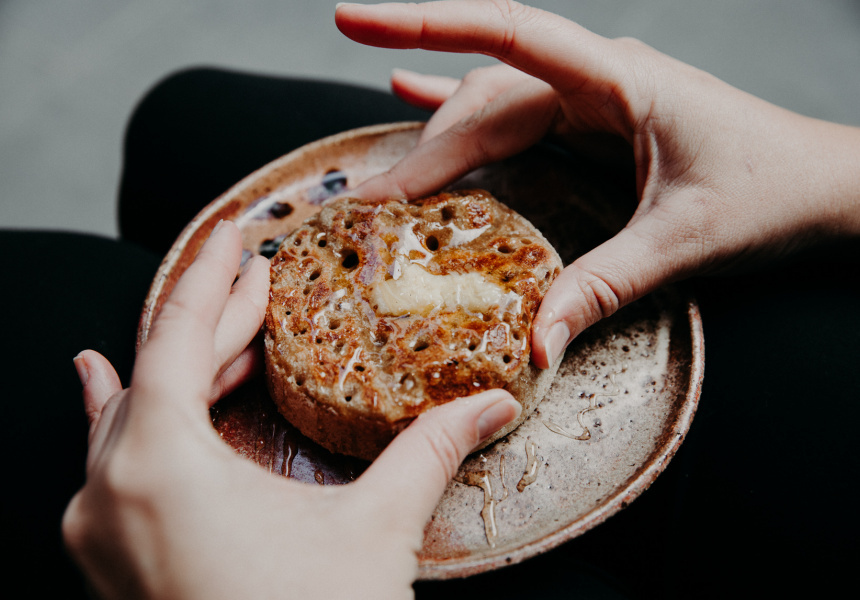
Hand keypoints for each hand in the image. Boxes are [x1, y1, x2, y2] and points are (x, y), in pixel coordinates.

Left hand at [63, 220, 520, 599]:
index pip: (177, 334)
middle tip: (257, 280)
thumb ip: (429, 454)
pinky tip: (102, 383)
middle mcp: (108, 493)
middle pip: (158, 370)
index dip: (213, 278)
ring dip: (180, 365)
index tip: (237, 239)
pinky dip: (117, 413)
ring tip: (218, 324)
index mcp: (158, 465)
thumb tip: (491, 406)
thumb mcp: (373, 534)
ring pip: (131, 415)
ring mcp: (99, 534)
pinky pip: (104, 462)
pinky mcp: (110, 563)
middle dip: (213, 319)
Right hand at [336, 0, 859, 366]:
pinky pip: (512, 113)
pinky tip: (412, 91)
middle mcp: (596, 79)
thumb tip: (536, 341)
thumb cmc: (771, 194)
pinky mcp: (592, 123)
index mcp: (618, 80)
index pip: (506, 36)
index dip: (424, 24)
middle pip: (484, 99)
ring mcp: (592, 99)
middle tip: (367, 203)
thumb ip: (603, 286)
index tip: (353, 20)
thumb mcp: (683, 242)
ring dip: (438, 144)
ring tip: (387, 185)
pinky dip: (460, 110)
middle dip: (424, 151)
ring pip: (493, 110)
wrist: (824, 188)